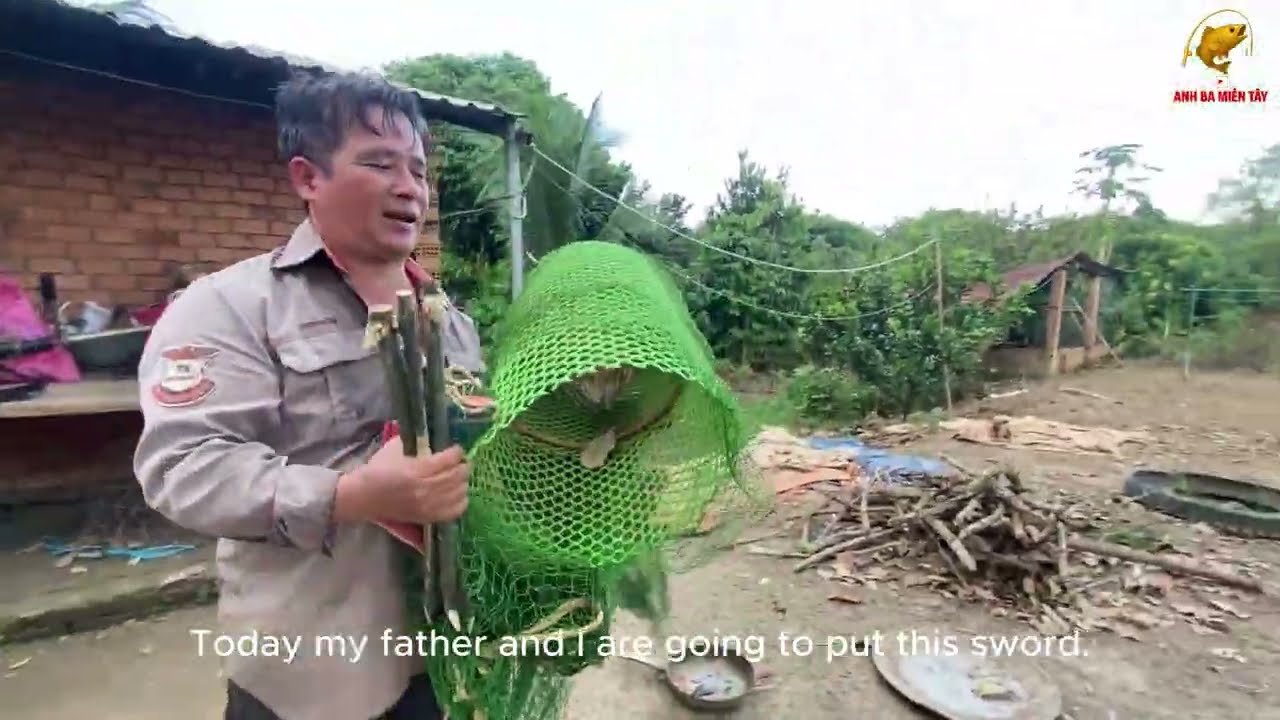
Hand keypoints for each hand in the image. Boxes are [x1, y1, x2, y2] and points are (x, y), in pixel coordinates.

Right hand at [334, 442, 468, 524]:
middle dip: (463, 466)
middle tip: (462, 461)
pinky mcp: (426, 517)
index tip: (457, 449)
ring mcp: (426, 506)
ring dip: (463, 482)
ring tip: (460, 476)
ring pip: (458, 493)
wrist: (362, 497)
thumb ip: (415, 442)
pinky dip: (461, 501)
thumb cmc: (377, 470)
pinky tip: (458, 494)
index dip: (457, 453)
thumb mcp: (394, 449)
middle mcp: (424, 489)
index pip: (448, 460)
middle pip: (456, 476)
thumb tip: (433, 437)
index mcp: (416, 470)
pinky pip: (454, 511)